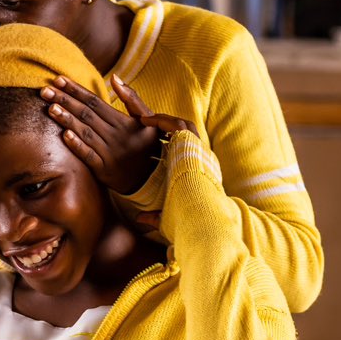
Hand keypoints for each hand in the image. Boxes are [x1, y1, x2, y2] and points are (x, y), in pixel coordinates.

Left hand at [40, 74, 162, 194]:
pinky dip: (77, 145)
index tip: (59, 79)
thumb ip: (132, 98)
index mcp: (125, 122)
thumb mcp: (149, 119)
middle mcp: (116, 136)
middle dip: (65, 101)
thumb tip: (114, 77)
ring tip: (50, 107)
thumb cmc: (148, 144)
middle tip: (45, 90)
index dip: (76, 90)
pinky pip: (89, 156)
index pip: (95, 102)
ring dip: (67, 120)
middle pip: (86, 115)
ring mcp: (110, 154)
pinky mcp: (104, 170)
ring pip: (85, 133)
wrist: (153, 178)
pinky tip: (63, 135)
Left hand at [131, 114, 198, 232]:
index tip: (155, 145)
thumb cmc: (187, 220)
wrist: (199, 216)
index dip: (171, 146)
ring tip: (144, 119)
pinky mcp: (191, 144)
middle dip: (168, 127)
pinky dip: (160, 120)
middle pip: (186, 134)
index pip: (187, 153)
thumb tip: (140, 218)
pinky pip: (175, 125)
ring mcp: (198, 150)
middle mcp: (201, 159)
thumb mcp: (168, 217)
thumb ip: (154, 216)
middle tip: (147, 124)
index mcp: (198, 174)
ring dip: (163, 120)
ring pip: (182, 126)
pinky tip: (144, 120)